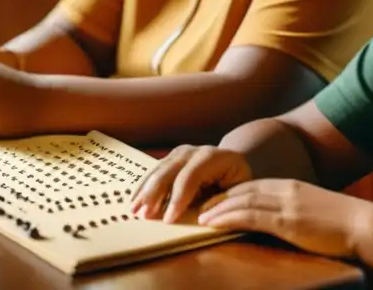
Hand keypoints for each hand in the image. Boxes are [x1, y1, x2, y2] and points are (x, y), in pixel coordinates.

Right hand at [132, 144, 253, 222]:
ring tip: (134, 210)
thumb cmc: (237, 180)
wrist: (232, 161)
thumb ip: (223, 200)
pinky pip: (154, 171)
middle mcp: (194, 151)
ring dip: (145, 191)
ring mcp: (180, 152)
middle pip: (170, 171)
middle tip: (144, 216)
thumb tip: (204, 214)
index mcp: (214, 158)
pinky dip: (143, 186)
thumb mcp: (238, 190)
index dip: (178, 199)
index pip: (191, 177)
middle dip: (155, 194)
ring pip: (158, 171)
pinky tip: (134, 200)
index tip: (168, 220)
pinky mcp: (171, 158)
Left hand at [200, 179, 372, 259]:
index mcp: (292, 187)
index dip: (231, 192)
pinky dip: (228, 217)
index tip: (214, 199)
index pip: (254, 185)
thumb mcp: (316, 211)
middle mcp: (285, 190)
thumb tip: (285, 221)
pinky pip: (250, 216)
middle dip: (218, 197)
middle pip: (243, 190)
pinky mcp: (286, 221)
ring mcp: (286, 204)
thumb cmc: (344, 224)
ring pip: (242, 201)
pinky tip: (215, 223)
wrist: (363, 225)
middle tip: (198, 205)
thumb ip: (298, 212)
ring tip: (199, 215)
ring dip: (217, 208)